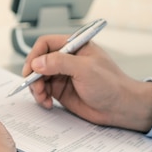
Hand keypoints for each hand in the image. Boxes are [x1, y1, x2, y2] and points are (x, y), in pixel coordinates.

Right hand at [23, 34, 151, 132]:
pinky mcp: (61, 90)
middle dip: (33, 75)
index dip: (35, 55)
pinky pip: (43, 91)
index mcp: (74, 46)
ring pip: (38, 78)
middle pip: (38, 62)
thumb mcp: (85, 69)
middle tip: (35, 87)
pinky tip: (48, 103)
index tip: (30, 70)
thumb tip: (37, 63)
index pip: (46, 44)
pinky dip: (41, 97)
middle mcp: (66, 59)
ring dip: (36, 88)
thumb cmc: (111, 85)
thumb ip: (60, 62)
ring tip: (43, 99)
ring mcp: (62, 75)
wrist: (120, 108)